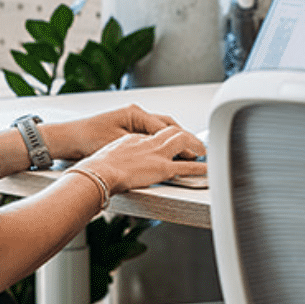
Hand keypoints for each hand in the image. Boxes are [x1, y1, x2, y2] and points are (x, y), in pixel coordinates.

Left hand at [47, 104, 184, 159]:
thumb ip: (145, 147)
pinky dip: (160, 142)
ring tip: (186, 153)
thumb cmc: (88, 139)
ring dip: (172, 140)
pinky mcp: (126, 129)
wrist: (69, 139)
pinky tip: (165, 153)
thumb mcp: (121, 144)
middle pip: (167, 126)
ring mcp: (131, 120)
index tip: (194, 152)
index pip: (166, 128)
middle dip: (182, 138)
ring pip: (160, 129)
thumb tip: (165, 155)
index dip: (182, 142)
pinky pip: (150, 134)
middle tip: (197, 151)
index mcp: (135, 114)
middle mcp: (135, 114)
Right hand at [72, 124, 205, 193]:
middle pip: (173, 131)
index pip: (155, 134)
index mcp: (134, 139)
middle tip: (194, 142)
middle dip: (185, 136)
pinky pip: (186, 167)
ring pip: (183, 142)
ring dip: (195, 146)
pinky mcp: (163, 168)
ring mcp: (157, 154)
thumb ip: (117, 158)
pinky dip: (199, 168)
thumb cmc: (98, 167)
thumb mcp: (108, 155)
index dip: (165, 138)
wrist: (99, 171)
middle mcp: (148, 142)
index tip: (170, 142)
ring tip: (203, 152)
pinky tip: (206, 169)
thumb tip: (115, 167)